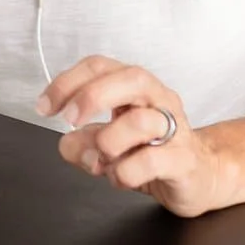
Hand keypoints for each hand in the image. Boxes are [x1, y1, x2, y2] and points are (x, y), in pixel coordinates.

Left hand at [37, 57, 244, 218]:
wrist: (199, 176)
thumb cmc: (150, 153)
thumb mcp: (106, 145)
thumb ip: (81, 141)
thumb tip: (68, 143)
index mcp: (136, 88)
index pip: (101, 67)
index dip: (68, 82)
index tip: (45, 107)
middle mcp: (159, 100)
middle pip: (131, 78)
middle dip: (93, 96)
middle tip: (71, 120)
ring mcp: (176, 129)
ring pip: (141, 121)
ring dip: (108, 143)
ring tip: (102, 160)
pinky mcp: (184, 160)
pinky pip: (151, 161)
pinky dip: (125, 172)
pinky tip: (120, 178)